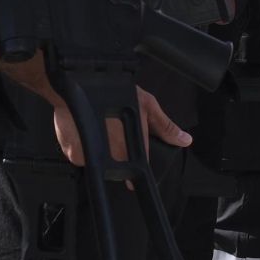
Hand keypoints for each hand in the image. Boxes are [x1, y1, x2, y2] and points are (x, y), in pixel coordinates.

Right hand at [51, 84, 191, 169]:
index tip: (135, 175)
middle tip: (115, 134)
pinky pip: (81, 157)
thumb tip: (185, 140)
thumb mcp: (147, 105)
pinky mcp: (73, 155)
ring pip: (99, 162)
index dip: (137, 174)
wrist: (80, 84)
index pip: (138, 171)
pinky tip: (86, 131)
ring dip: (100, 152)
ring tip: (101, 130)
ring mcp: (89, 158)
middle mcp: (110, 156)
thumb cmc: (115, 91)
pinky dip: (84, 148)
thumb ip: (166, 127)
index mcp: (131, 147)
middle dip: (119, 156)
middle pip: (117, 168)